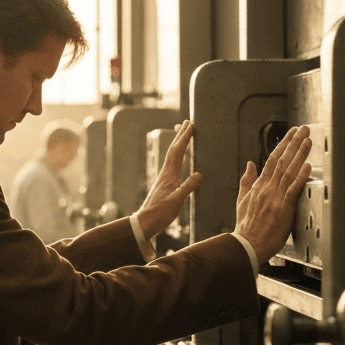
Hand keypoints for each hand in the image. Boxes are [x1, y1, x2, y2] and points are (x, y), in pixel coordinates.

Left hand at [135, 120, 204, 236]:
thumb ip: (188, 187)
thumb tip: (199, 174)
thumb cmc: (160, 213)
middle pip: (174, 150)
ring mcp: (165, 178)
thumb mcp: (176, 201)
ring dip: (179, 144)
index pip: (178, 152)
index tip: (191, 125)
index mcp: (169, 175)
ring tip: (184, 135)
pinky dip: (179, 157)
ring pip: (173, 156)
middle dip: (181, 135)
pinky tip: (181, 160)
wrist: (145, 222)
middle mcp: (166, 173)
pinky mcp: (165, 184)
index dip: (184, 138)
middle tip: (187, 122)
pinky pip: (174, 165)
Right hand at [234, 125, 312, 264]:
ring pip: (288, 171)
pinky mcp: (283, 208)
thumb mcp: (241, 200)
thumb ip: (246, 181)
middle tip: (303, 129)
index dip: (283, 145)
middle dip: (294, 143)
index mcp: (259, 185)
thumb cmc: (246, 226)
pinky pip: (293, 189)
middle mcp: (267, 188)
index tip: (292, 134)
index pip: (272, 159)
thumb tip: (249, 165)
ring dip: (299, 154)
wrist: (246, 244)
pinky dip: (300, 177)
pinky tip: (307, 166)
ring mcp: (275, 197)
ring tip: (308, 140)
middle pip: (282, 160)